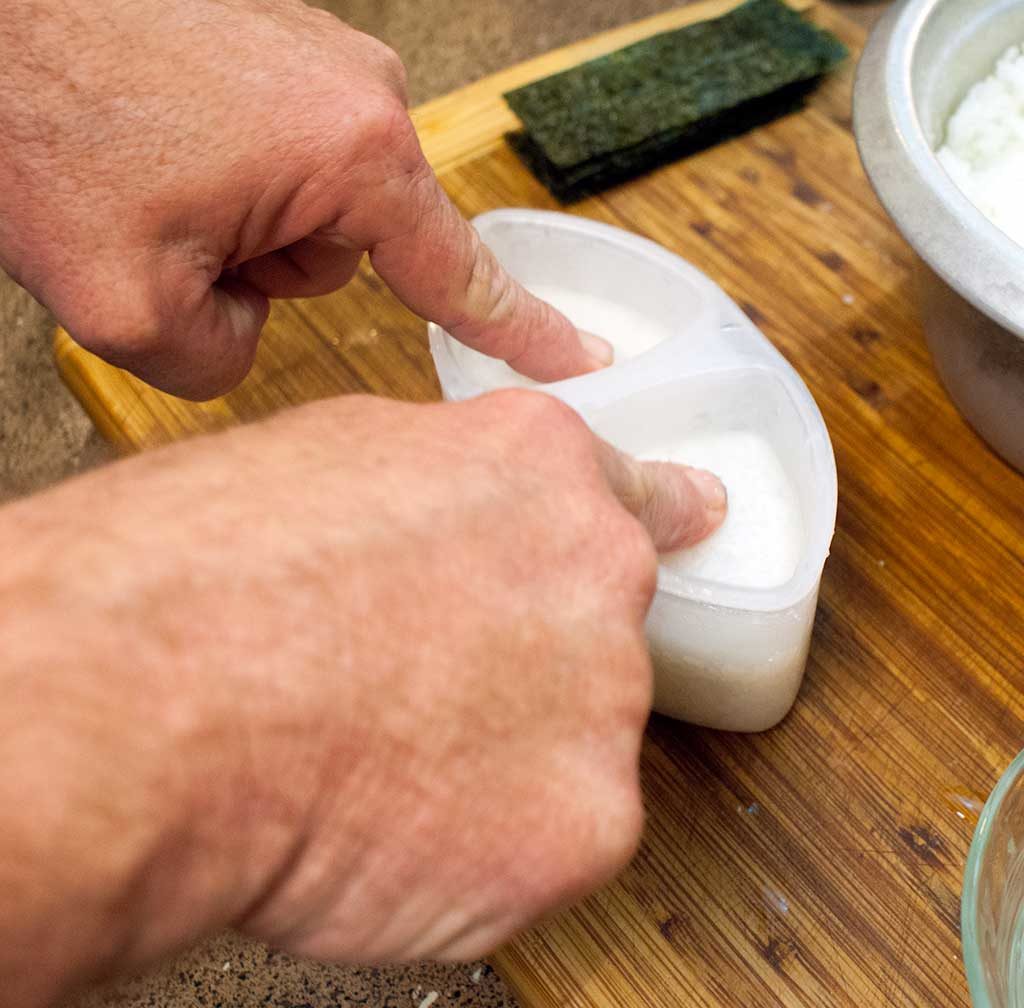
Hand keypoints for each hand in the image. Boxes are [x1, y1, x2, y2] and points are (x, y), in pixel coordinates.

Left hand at [0, 0, 610, 399]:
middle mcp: (355, 94)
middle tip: (177, 237)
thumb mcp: (130, 308)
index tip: (579, 358)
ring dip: (232, 224)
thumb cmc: (38, 117)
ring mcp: (315, 60)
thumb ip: (223, 364)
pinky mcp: (273, 48)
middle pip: (347, 250)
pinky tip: (155, 153)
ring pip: (303, 207)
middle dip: (264, 267)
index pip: (461, 274)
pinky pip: (273, 155)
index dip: (522, 331)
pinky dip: (217, 176)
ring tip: (154, 188)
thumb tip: (243, 332)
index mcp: (352, 153)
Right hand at [0, 390, 723, 1005]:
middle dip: (523, 666)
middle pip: (593, 633)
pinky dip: (488, 847)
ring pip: (573, 741)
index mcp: (537, 469)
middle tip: (416, 696)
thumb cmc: (201, 575)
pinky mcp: (587, 821)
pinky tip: (398, 824)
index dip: (664, 511)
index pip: (639, 494)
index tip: (697, 515)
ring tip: (382, 758)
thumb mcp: (332, 467)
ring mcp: (604, 697)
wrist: (151, 697)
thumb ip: (442, 493)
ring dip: (500, 759)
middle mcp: (598, 571)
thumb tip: (462, 527)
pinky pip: (553, 836)